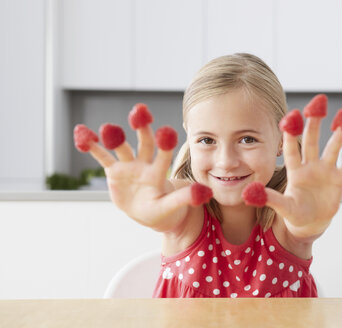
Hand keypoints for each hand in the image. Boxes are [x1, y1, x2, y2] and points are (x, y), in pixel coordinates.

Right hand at [74, 106, 208, 231]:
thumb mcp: (172, 207)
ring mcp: (129, 166)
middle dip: (142, 129)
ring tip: (108, 128)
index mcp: (160, 173)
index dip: (165, 146)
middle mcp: (145, 164)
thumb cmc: (165, 211)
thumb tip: (206, 192)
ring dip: (114, 137)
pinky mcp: (114, 170)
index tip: (167, 132)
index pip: (163, 157)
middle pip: (145, 143)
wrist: (151, 214)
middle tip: (140, 112)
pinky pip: (102, 156)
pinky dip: (92, 146)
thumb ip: (186, 198)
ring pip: (122, 147)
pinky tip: (81, 133)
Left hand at [264, 97, 341, 241]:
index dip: (290, 134)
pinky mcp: (339, 178)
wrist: (310, 222)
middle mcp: (309, 165)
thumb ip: (269, 198)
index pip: (290, 148)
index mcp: (294, 170)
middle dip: (314, 122)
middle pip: (311, 140)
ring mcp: (325, 170)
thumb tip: (249, 193)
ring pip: (333, 147)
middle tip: (318, 103)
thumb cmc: (294, 213)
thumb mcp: (282, 206)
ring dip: (339, 133)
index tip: (291, 116)